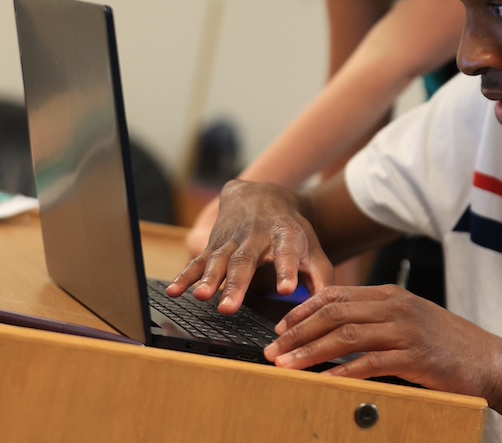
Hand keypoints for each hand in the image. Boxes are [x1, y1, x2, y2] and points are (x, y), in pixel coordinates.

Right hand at [166, 180, 333, 312]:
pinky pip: (198, 260)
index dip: (287, 269)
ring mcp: (232, 239)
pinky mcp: (213, 244)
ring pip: (218, 260)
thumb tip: (328, 308)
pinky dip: (185, 276)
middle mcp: (256, 235)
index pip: (287, 251)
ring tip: (201, 296)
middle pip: (245, 261)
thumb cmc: (292, 231)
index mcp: (285, 234)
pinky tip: (174, 291)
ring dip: (208, 279)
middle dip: (236, 284)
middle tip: (229, 308)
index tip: (287, 289)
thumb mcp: (312, 248)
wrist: (262, 194)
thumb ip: (321, 278)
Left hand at [264, 284, 501, 398]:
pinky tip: (323, 381)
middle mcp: (395, 306)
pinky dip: (342, 371)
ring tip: (285, 365)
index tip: (280, 328)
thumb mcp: (411, 321)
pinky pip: (369, 363)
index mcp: (391, 295)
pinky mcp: (415, 356)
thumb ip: (378, 320)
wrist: (491, 361)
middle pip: (334, 312)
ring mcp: (405, 330)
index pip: (336, 294)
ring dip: (310, 351)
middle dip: (297, 331)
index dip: (303, 311)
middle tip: (272, 349)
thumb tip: (335, 330)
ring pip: (345, 334)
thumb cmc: (448, 346)